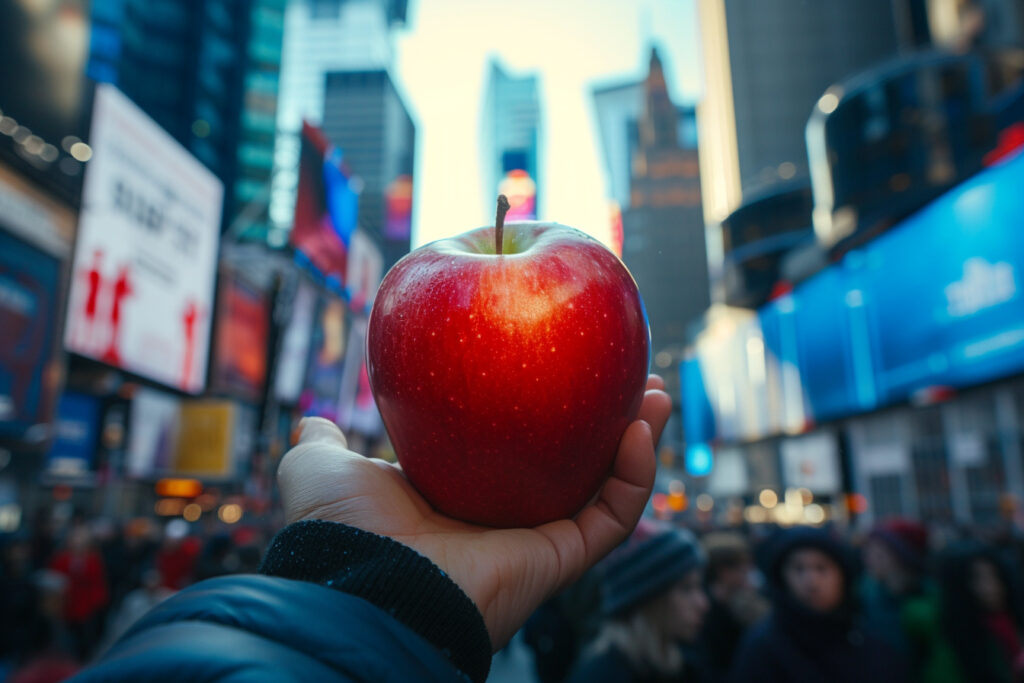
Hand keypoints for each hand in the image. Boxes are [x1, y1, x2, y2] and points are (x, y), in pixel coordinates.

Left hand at [277, 375, 671, 649]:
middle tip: (630, 375)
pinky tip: (639, 427)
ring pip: (606, 485)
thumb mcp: (324, 469)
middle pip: (572, 461)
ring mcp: (536, 537)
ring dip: (639, 439)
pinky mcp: (560, 558)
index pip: (513, 445)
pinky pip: (614, 514)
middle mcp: (501, 515)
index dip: (541, 408)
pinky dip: (636, 475)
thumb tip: (314, 423)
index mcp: (457, 492)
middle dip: (606, 419)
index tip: (563, 365)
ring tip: (656, 393)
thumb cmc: (340, 528)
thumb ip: (324, 445)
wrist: (360, 584)